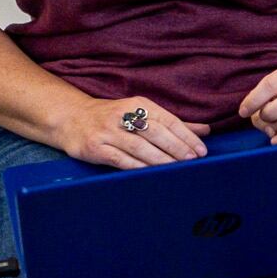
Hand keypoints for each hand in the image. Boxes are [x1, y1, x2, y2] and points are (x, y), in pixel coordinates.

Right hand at [58, 94, 205, 169]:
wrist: (71, 119)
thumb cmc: (113, 118)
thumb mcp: (141, 114)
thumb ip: (172, 124)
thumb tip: (205, 130)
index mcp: (138, 104)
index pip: (168, 120)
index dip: (186, 136)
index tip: (201, 150)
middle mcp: (122, 115)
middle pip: (156, 133)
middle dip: (177, 147)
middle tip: (193, 160)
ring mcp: (107, 132)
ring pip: (139, 147)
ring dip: (161, 159)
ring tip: (178, 168)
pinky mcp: (95, 147)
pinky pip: (120, 159)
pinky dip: (138, 167)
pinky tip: (152, 173)